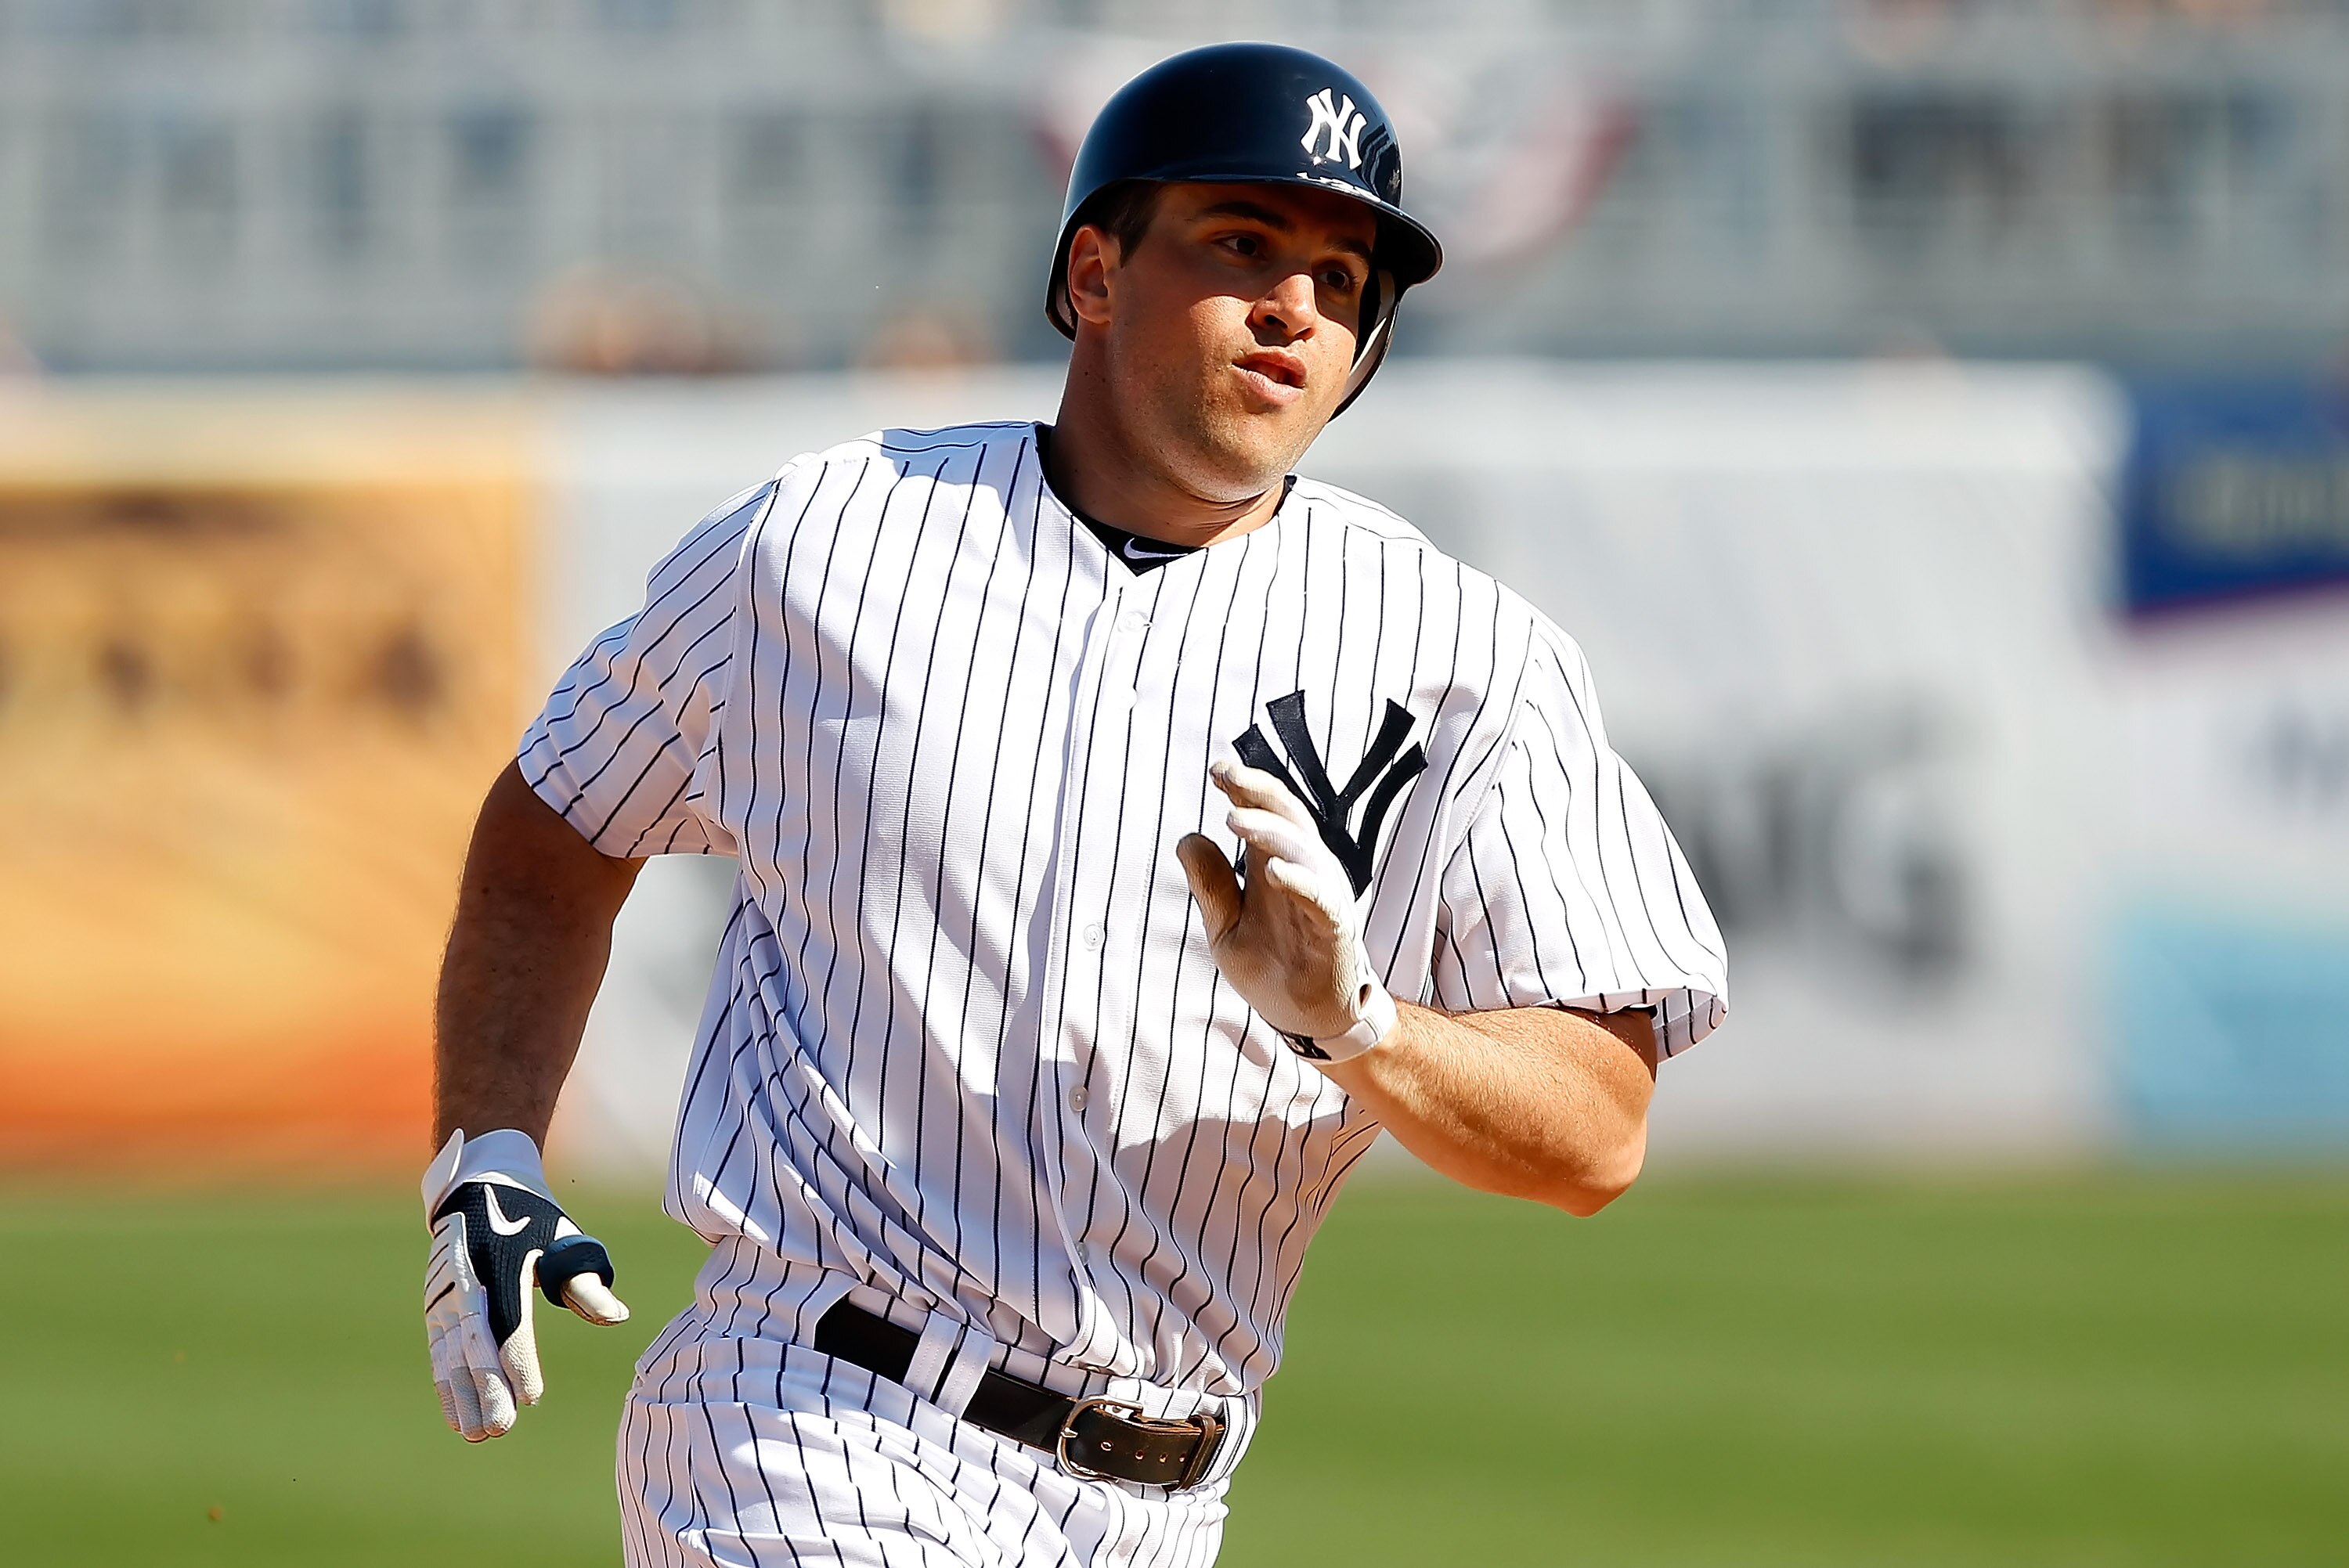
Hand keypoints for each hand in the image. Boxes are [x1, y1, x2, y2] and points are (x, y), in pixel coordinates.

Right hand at [421, 1129, 629, 1440]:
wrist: (477, 1188)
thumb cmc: (534, 1221)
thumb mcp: (564, 1240)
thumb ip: (587, 1283)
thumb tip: (618, 1317)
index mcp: (504, 1265)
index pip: (510, 1323)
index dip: (518, 1360)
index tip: (532, 1396)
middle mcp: (467, 1283)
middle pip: (475, 1345)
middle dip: (487, 1389)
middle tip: (501, 1428)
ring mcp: (445, 1297)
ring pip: (451, 1355)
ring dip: (462, 1397)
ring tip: (478, 1434)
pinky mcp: (434, 1308)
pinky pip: (439, 1352)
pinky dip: (445, 1385)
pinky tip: (457, 1418)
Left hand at [1176, 758, 1393, 1047]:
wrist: (1307, 1019)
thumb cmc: (1273, 967)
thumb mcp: (1225, 926)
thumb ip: (1211, 884)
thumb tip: (1187, 838)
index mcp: (1276, 865)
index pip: (1264, 814)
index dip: (1244, 788)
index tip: (1217, 769)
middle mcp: (1303, 872)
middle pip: (1287, 817)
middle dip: (1258, 791)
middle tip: (1227, 774)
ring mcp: (1321, 898)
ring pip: (1304, 850)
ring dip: (1270, 831)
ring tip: (1235, 818)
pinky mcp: (1334, 929)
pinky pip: (1322, 900)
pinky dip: (1300, 882)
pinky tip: (1274, 871)